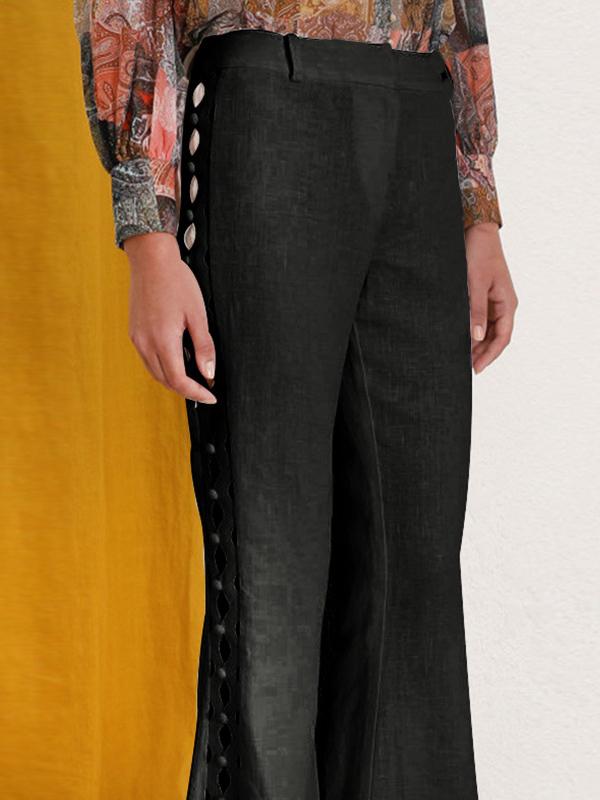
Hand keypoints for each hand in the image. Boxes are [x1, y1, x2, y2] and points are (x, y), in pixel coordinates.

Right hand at [124, 232, 216, 402]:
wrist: (151, 260)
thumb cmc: (176, 281)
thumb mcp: (198, 315)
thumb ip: (204, 347)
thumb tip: (208, 373)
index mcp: (163, 340)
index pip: (179, 381)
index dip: (196, 393)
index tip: (210, 396)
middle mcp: (145, 343)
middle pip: (165, 381)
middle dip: (186, 390)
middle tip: (204, 390)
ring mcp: (137, 339)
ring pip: (154, 373)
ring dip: (173, 381)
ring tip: (193, 379)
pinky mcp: (134, 333)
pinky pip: (147, 360)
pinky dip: (162, 368)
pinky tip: (176, 361)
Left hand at [465, 222, 517, 373]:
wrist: (477, 231)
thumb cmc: (479, 254)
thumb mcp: (475, 283)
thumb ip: (475, 311)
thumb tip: (476, 337)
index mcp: (507, 303)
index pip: (502, 337)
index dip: (490, 355)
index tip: (477, 368)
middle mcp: (504, 305)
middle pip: (496, 337)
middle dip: (482, 353)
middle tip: (465, 367)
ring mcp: (494, 302)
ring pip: (488, 330)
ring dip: (477, 344)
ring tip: (461, 356)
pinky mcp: (484, 297)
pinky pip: (481, 320)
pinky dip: (472, 331)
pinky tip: (461, 337)